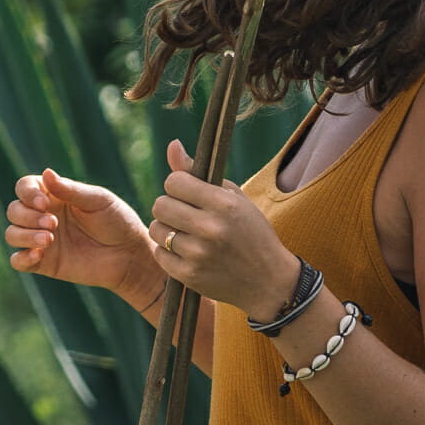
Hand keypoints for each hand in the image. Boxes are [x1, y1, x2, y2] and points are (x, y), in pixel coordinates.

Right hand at [6, 167, 155, 302]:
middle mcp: (43, 216)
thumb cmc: (117, 221)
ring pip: (12, 234)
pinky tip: (38, 255)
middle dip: (28, 216)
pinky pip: (18, 261)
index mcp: (54, 196)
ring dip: (24, 235)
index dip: (27, 193)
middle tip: (53, 223)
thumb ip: (71, 190)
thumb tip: (45, 173)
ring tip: (49, 240)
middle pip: (14, 210)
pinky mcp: (44, 263)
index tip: (44, 203)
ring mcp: (41, 240)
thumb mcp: (98, 200)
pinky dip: (21, 258)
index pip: (25, 187)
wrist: (129, 254)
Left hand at [149, 139, 298, 318]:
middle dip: (169, 206)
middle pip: (160, 204)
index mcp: (224, 204)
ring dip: (166, 229)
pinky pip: (159, 254)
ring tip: (185, 233)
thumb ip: (198, 171)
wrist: (268, 280)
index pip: (174, 182)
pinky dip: (167, 251)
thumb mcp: (234, 197)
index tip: (188, 193)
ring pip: (156, 229)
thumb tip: (171, 145)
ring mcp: (198, 254)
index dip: (178, 185)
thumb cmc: (251, 232)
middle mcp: (210, 228)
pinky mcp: (189, 275)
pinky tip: (186, 251)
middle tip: (184, 214)